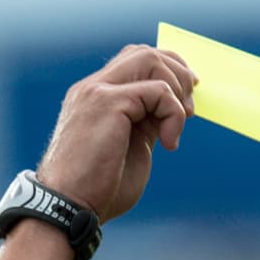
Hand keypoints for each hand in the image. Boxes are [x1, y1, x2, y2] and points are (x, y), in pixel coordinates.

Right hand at [37, 45, 196, 222]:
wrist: (69, 207)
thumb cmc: (98, 190)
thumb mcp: (130, 149)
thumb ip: (146, 125)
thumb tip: (173, 113)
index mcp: (97, 97)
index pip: (134, 61)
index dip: (167, 71)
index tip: (186, 99)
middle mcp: (94, 88)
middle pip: (145, 52)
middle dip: (178, 73)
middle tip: (190, 109)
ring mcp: (98, 92)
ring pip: (150, 60)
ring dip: (176, 90)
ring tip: (181, 123)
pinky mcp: (107, 103)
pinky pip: (157, 91)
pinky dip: (173, 114)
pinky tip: (169, 144)